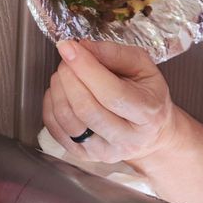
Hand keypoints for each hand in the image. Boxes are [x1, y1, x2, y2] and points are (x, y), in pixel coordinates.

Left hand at [42, 40, 176, 164]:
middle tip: (67, 59)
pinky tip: (60, 93)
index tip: (68, 47)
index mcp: (147, 113)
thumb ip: (114, 53)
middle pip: (86, 108)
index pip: (111, 93)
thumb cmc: (146, 95)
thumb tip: (84, 47)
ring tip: (64, 74)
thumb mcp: (142, 66)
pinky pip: (56, 130)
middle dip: (68, 77)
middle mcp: (127, 138)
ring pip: (68, 119)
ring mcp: (104, 151)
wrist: (151, 133)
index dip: (85, 67)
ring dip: (57, 89)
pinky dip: (50, 105)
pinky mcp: (84, 156)